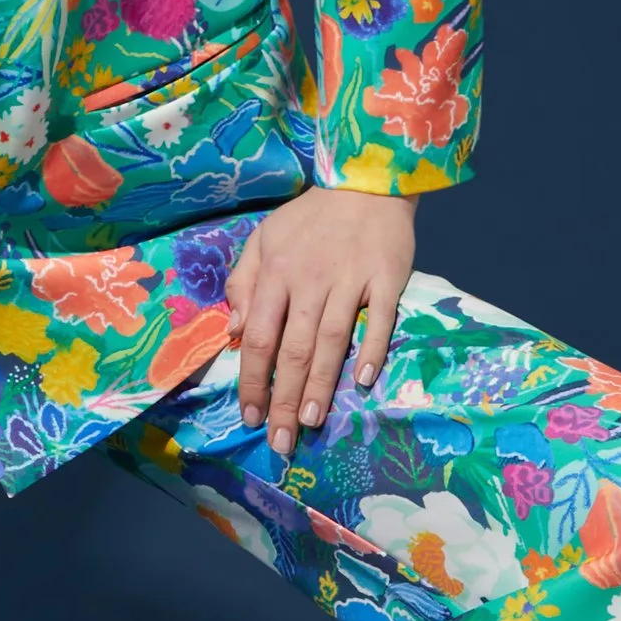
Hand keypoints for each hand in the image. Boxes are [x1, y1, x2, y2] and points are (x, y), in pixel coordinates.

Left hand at [227, 187, 418, 460]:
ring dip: (321, 384)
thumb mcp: (264, 238)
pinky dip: (373, 350)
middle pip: (294, 348)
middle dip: (284, 398)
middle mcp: (310, 280)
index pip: (258, 336)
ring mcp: (351, 279)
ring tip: (312, 421)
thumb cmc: (311, 218)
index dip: (253, 379)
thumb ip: (243, 283)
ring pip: (332, 339)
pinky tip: (364, 381)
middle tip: (281, 439)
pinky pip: (380, 319)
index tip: (251, 416)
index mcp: (276, 272)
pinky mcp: (387, 277)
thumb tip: (233, 333)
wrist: (367, 181)